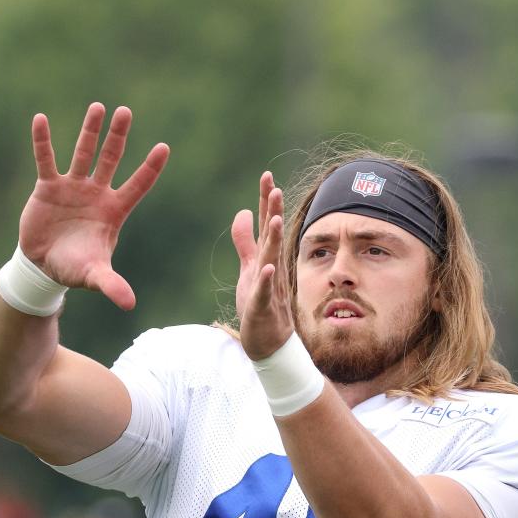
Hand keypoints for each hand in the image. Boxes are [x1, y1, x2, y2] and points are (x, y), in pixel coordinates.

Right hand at [18, 103, 168, 309]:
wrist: (42, 267)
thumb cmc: (74, 269)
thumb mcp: (93, 276)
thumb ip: (111, 285)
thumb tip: (130, 304)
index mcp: (114, 211)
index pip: (137, 185)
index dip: (150, 168)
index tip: (164, 148)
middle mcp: (96, 193)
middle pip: (111, 159)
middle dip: (118, 136)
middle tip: (126, 111)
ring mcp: (73, 187)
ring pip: (83, 153)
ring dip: (89, 131)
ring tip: (99, 107)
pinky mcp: (48, 187)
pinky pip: (46, 159)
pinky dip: (43, 141)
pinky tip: (40, 119)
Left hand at [231, 172, 294, 358]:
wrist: (270, 342)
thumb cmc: (260, 303)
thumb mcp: (248, 267)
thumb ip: (245, 240)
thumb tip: (242, 212)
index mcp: (266, 256)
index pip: (267, 224)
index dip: (266, 201)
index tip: (266, 175)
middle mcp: (271, 267)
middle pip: (273, 236)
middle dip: (274, 212)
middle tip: (275, 187)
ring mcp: (269, 287)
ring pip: (272, 260)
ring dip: (275, 240)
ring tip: (275, 220)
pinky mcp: (264, 307)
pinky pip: (266, 292)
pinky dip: (267, 280)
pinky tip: (267, 268)